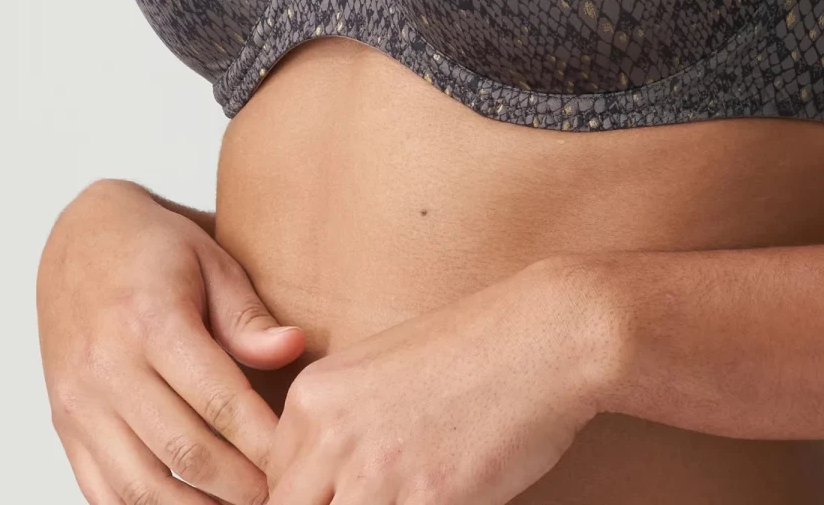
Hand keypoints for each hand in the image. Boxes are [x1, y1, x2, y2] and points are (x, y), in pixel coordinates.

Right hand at [38, 178, 307, 504]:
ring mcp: (80, 405)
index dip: (264, 439)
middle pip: (184, 450)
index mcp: (152, 323)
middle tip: (283, 493)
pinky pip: (102, 491)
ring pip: (139, 486)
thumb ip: (248, 317)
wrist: (80, 238)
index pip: (219, 400)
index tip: (300, 457)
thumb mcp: (212, 261)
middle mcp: (108, 370)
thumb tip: (294, 349)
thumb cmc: (157, 248)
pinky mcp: (65, 427)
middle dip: (240, 484)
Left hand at [266, 256, 617, 504]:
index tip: (351, 494)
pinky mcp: (424, 502)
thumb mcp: (384, 371)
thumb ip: (341, 426)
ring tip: (417, 492)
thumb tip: (329, 485)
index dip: (317, 501)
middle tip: (388, 494)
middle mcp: (331, 435)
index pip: (275, 489)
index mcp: (314, 396)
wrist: (547, 335)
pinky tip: (448, 494)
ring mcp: (374, 473)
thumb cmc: (478, 350)